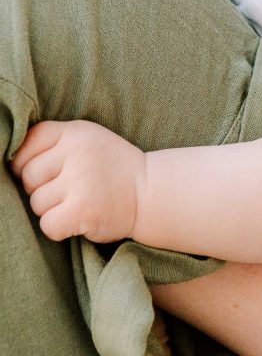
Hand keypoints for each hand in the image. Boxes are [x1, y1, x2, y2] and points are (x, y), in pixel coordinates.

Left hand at [11, 120, 145, 243]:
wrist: (150, 191)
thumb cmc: (112, 167)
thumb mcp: (87, 140)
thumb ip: (55, 143)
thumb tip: (11, 162)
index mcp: (75, 132)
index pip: (27, 144)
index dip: (26, 162)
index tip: (44, 173)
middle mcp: (77, 152)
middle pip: (29, 177)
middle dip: (41, 189)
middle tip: (67, 191)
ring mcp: (80, 180)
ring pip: (37, 203)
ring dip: (52, 210)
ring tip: (78, 202)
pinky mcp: (82, 209)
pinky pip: (48, 225)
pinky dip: (59, 228)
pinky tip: (78, 219)